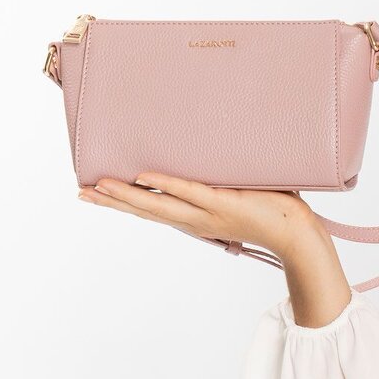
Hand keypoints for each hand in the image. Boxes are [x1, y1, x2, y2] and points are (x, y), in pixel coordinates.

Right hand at [79, 172, 317, 260]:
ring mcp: (209, 213)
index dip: (123, 202)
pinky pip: (192, 192)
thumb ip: (218, 177)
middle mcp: (197, 219)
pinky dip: (168, 185)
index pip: (153, 210)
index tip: (94, 193)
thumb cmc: (272, 211)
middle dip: (112, 202)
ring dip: (127, 195)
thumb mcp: (237, 192)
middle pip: (146, 210)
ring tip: (98, 187)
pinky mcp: (226, 204)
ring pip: (160, 204)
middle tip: (81, 192)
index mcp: (196, 218)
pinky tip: (144, 177)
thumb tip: (209, 144)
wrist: (298, 234)